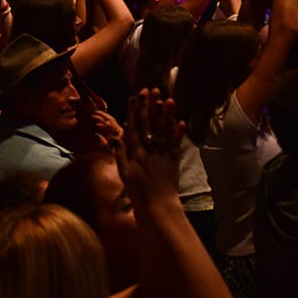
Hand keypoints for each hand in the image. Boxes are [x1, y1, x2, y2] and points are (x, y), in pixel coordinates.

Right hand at [116, 89, 182, 210]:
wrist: (158, 207)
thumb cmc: (138, 192)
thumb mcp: (124, 173)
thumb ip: (120, 153)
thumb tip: (116, 135)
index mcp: (137, 152)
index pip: (135, 127)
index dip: (135, 111)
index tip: (136, 96)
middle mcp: (151, 150)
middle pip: (150, 125)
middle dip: (150, 106)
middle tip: (151, 90)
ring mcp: (164, 154)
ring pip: (164, 131)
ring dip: (166, 115)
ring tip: (167, 99)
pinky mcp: (174, 161)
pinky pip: (176, 144)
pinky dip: (179, 133)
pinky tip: (180, 121)